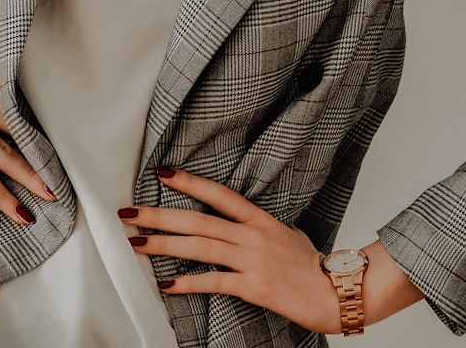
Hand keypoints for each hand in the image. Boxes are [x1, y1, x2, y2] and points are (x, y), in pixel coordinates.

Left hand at [118, 168, 342, 333]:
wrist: (335, 292)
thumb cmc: (311, 264)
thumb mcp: (285, 233)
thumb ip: (258, 226)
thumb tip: (238, 222)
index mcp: (258, 218)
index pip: (218, 193)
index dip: (189, 181)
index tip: (162, 173)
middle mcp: (251, 234)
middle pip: (198, 219)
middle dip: (160, 214)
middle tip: (130, 212)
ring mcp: (251, 259)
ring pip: (200, 246)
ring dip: (164, 244)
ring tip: (137, 242)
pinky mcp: (253, 287)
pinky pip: (214, 282)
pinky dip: (187, 282)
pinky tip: (166, 283)